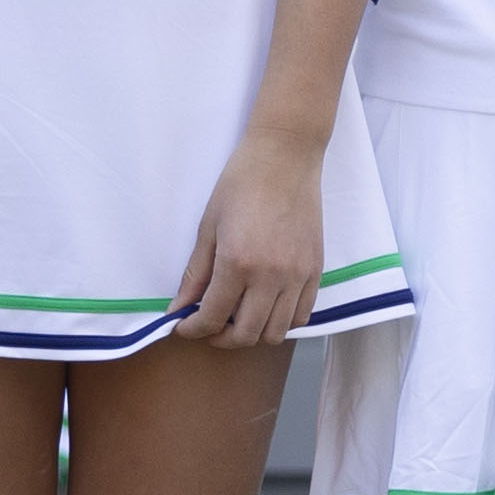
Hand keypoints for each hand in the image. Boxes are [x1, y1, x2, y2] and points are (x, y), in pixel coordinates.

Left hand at [175, 123, 324, 350]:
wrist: (285, 157)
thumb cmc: (241, 183)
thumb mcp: (208, 227)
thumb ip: (195, 273)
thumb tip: (179, 307)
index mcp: (237, 263)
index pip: (212, 317)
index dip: (193, 329)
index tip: (183, 326)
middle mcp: (270, 276)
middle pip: (246, 334)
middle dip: (220, 337)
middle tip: (208, 325)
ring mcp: (297, 275)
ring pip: (276, 332)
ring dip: (252, 333)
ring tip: (238, 316)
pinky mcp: (315, 270)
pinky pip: (301, 314)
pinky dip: (281, 320)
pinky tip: (265, 306)